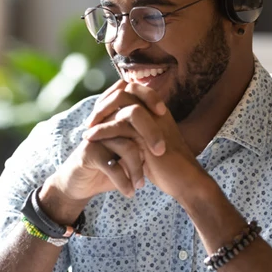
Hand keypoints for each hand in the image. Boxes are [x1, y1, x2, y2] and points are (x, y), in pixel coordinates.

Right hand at [40, 82, 167, 222]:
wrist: (81, 184)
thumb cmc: (110, 166)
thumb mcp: (129, 153)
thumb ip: (143, 140)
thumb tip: (173, 136)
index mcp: (115, 117)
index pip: (133, 94)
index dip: (149, 97)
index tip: (164, 112)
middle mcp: (105, 123)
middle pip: (131, 116)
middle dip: (151, 135)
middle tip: (160, 153)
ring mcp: (96, 137)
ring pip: (126, 146)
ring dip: (137, 168)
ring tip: (142, 185)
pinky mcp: (88, 153)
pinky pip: (112, 165)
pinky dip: (124, 181)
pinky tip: (130, 192)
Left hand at [83, 82, 207, 198]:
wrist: (184, 182)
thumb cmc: (166, 166)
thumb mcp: (148, 144)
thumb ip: (135, 132)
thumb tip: (115, 126)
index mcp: (157, 110)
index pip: (132, 89)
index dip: (112, 97)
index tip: (98, 112)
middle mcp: (156, 110)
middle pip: (126, 90)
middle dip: (104, 102)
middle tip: (90, 119)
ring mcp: (153, 120)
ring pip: (122, 103)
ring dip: (100, 113)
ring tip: (87, 128)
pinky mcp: (148, 135)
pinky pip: (120, 124)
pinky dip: (102, 130)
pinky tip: (90, 138)